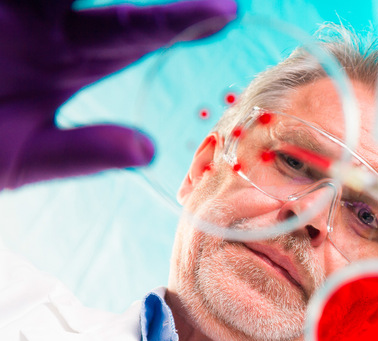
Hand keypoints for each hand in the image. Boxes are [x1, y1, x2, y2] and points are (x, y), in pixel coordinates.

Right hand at [0, 0, 236, 189]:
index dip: (176, 22)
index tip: (224, 14)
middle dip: (161, 1)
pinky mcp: (1, 3)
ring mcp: (19, 6)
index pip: (131, 34)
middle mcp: (46, 21)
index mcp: (67, 57)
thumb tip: (147, 151)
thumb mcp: (20, 157)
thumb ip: (80, 152)